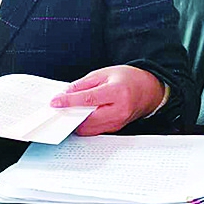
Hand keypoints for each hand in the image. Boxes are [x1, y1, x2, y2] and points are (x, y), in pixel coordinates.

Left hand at [49, 65, 163, 135]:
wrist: (147, 90)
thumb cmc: (128, 79)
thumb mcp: (104, 73)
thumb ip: (83, 84)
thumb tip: (66, 93)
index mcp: (117, 92)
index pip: (88, 100)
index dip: (69, 101)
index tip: (56, 102)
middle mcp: (119, 110)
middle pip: (87, 118)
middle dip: (70, 114)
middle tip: (59, 107)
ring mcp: (118, 122)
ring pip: (89, 128)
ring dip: (76, 120)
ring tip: (69, 110)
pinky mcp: (115, 128)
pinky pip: (95, 130)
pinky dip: (84, 124)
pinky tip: (79, 115)